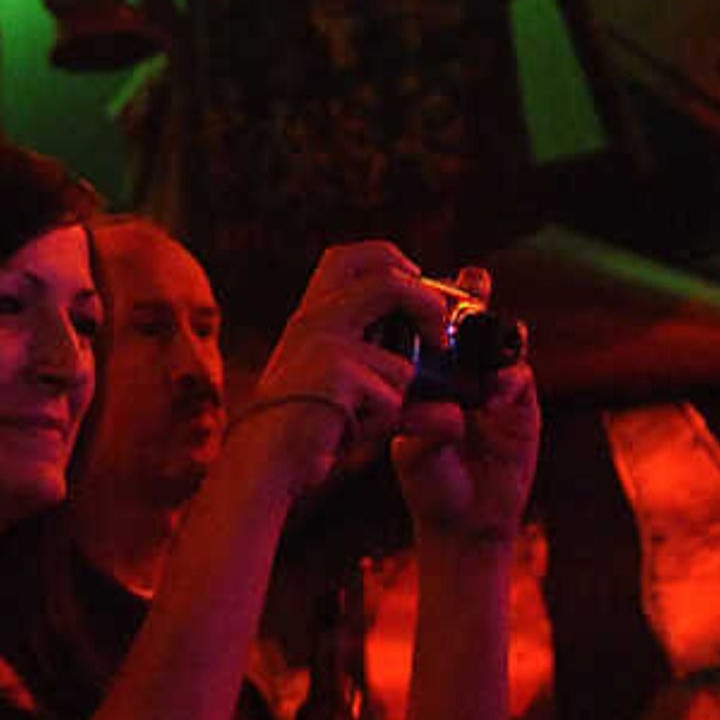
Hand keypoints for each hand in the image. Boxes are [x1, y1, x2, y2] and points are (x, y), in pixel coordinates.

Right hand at [229, 241, 432, 482]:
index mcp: (314, 313)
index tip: (418, 289)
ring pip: (400, 353)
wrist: (264, 462)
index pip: (353, 257)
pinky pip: (392, 393)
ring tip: (375, 409)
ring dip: (401, 386)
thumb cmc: (307, 429)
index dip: (394, 261)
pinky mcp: (333, 371)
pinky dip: (385, 416)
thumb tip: (456, 416)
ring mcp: (323, 341)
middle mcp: (315, 318)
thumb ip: (403, 397)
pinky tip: (353, 428)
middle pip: (388, 277)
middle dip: (427, 302)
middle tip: (439, 336)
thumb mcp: (358, 400)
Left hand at [386, 264, 539, 544]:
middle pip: (474, 318)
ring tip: (482, 323)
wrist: (463, 521)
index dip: (428, 303)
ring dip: (494, 328)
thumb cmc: (428, 481)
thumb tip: (438, 402)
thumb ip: (423, 420)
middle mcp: (466, 372)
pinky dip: (506, 379)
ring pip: (503, 340)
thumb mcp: (411, 447)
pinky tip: (490, 393)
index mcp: (432, 373)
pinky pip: (519, 377)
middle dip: (471, 293)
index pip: (433, 326)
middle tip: (469, 281)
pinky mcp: (522, 406)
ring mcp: (496, 386)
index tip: (417, 287)